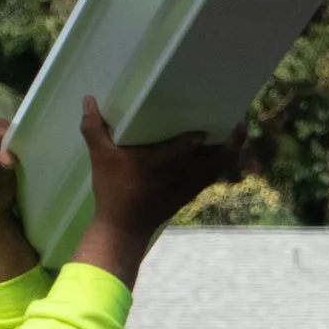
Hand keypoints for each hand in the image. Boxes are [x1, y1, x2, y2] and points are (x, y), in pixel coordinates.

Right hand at [76, 93, 251, 285]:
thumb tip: (88, 99)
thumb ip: (94, 129)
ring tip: (235, 128)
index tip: (219, 103)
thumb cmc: (114, 191)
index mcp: (163, 160)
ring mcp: (190, 185)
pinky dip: (221, 162)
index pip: (193, 142)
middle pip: (221, 155)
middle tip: (239, 115)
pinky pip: (214, 175)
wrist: (123, 229)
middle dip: (235, 137)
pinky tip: (220, 149)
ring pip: (222, 165)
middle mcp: (183, 172)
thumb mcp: (100, 158)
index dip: (210, 127)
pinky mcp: (191, 193)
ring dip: (231, 149)